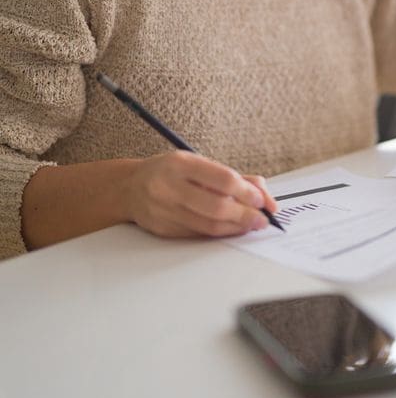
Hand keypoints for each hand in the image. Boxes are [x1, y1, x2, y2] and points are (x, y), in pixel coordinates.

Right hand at [126, 152, 278, 238]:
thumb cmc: (170, 172)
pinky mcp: (163, 229)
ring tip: (252, 225)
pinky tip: (232, 229)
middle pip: (216, 206)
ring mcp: (164, 210)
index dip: (246, 192)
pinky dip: (220, 233)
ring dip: (236, 227)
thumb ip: (230, 175)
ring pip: (208, 225)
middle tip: (262, 218)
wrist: (129, 187)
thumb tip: (261, 191)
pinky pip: (198, 234)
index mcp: (181, 164)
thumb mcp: (196, 163)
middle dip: (245, 214)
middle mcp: (170, 186)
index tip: (261, 199)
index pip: (222, 179)